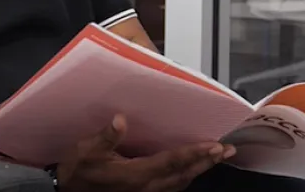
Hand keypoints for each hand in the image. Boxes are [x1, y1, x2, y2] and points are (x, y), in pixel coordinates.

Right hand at [56, 114, 235, 191]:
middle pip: (183, 174)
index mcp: (135, 175)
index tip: (214, 145)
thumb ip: (106, 137)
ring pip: (180, 183)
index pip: (172, 162)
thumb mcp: (86, 150)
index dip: (194, 153)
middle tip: (228, 150)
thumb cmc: (77, 170)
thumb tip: (120, 119)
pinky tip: (191, 170)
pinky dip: (186, 177)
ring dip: (199, 170)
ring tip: (216, 157)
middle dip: (206, 162)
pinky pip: (172, 188)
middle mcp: (146, 188)